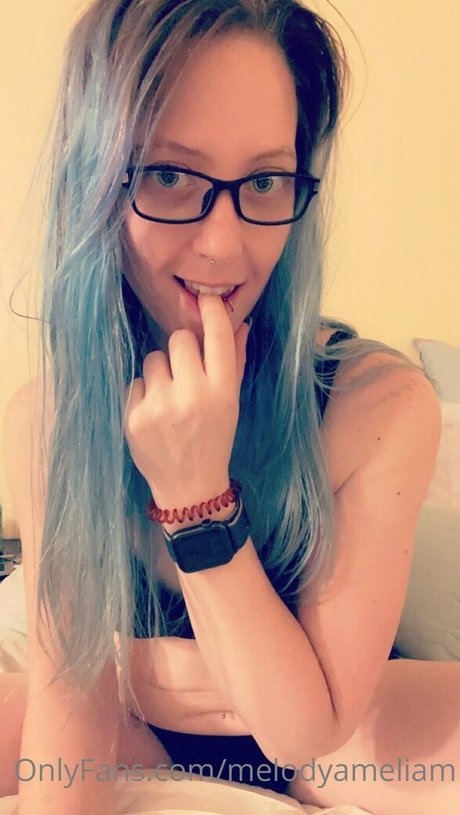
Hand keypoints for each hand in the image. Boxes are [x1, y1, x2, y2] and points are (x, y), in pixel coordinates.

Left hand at [124, 294, 250, 506]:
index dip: (212, 312)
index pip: (217, 337)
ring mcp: (160, 406)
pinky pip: (136, 382)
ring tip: (170, 399)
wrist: (190, 488)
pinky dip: (145, 394)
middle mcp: (192, 395)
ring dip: (161, 373)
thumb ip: (234, 362)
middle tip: (186, 373)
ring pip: (153, 359)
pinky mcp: (134, 417)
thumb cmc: (215, 440)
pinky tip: (156, 415)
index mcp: (222, 392)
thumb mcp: (231, 403)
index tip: (207, 301)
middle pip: (178, 339)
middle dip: (182, 351)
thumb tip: (240, 323)